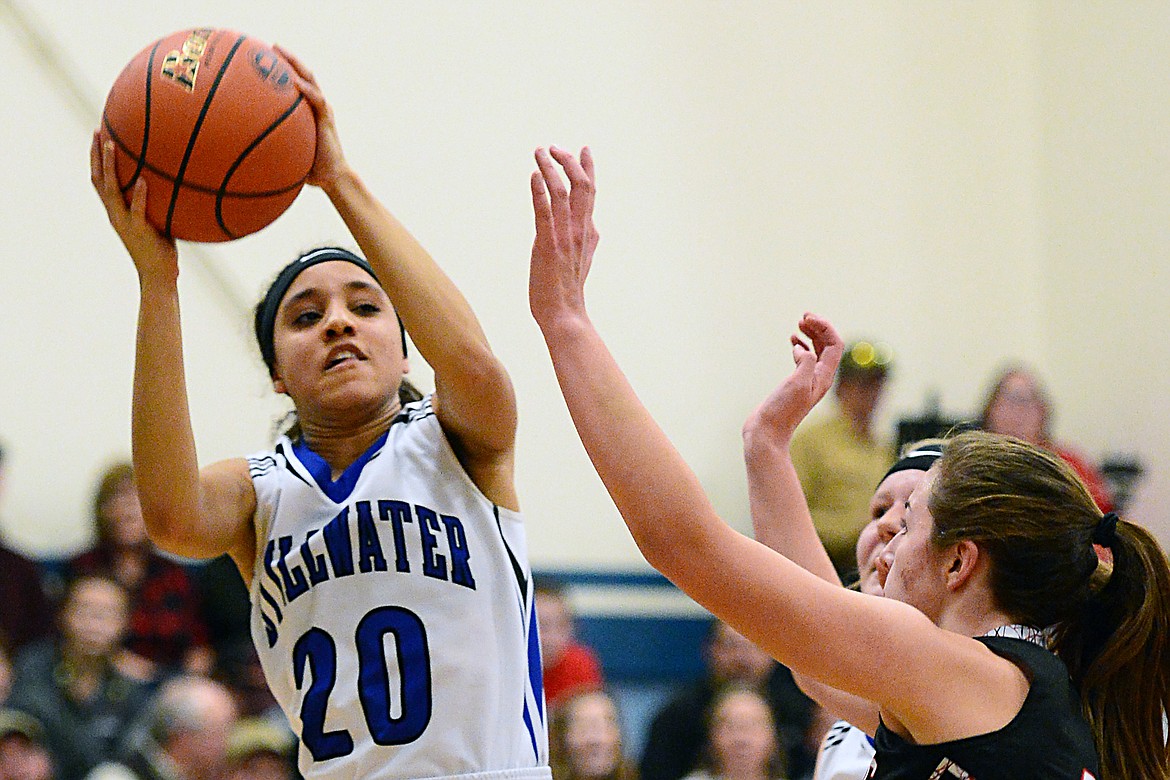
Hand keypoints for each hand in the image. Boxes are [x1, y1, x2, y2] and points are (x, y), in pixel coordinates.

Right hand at [89, 131, 177, 281]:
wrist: (158, 276)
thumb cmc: (161, 249)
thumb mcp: (156, 221)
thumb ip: (157, 203)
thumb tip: (172, 183)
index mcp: (117, 211)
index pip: (100, 181)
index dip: (96, 159)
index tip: (98, 136)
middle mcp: (116, 214)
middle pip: (99, 179)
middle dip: (96, 155)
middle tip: (97, 131)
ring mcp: (126, 222)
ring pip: (112, 190)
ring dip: (110, 166)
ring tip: (112, 145)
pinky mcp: (140, 231)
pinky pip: (138, 209)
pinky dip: (140, 194)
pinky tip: (144, 180)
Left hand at [275, 45, 347, 190]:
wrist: (332, 177)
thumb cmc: (307, 169)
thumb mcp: (283, 154)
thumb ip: (267, 147)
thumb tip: (236, 151)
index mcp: (305, 111)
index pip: (294, 84)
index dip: (281, 70)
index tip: (263, 59)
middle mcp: (314, 105)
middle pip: (301, 74)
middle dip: (287, 58)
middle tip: (270, 46)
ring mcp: (322, 110)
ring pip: (310, 79)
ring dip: (295, 64)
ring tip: (280, 52)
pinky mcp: (327, 118)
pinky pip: (316, 100)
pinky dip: (306, 90)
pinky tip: (295, 83)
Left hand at [529, 146, 598, 330]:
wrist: (564, 315)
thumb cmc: (568, 290)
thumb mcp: (583, 259)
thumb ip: (588, 240)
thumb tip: (594, 229)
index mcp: (588, 232)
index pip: (590, 193)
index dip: (588, 168)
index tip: (584, 149)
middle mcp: (579, 230)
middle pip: (581, 185)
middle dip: (569, 161)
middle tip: (554, 147)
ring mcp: (564, 236)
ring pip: (561, 192)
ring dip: (550, 168)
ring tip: (539, 152)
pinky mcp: (547, 244)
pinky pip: (544, 211)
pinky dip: (539, 190)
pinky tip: (533, 175)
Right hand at [744, 313, 843, 443]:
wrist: (767, 433)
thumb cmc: (781, 411)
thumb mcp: (797, 383)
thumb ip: (805, 362)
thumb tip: (802, 348)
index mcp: (823, 377)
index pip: (834, 345)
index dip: (824, 327)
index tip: (807, 318)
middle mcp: (818, 378)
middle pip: (828, 346)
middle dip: (819, 328)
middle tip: (804, 316)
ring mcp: (807, 381)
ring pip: (817, 351)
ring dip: (811, 335)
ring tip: (799, 324)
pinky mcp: (794, 384)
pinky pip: (805, 359)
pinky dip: (801, 346)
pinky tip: (792, 341)